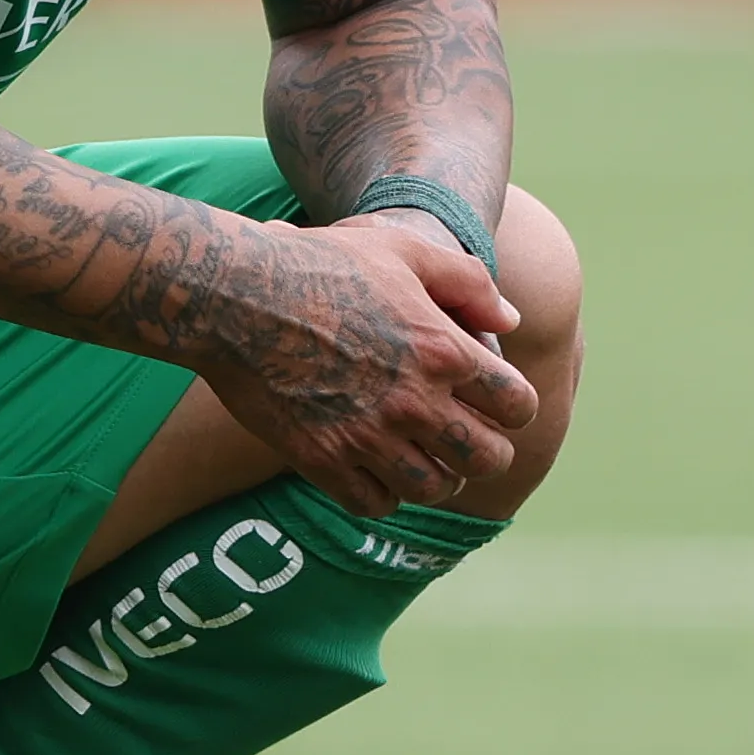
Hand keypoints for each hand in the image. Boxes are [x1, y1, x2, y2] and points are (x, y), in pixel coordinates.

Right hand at [196, 215, 534, 518]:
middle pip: (488, 459)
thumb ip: (469, 282)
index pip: (518, 405)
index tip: (495, 403)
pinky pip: (374, 504)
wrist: (235, 295)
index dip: (514, 406)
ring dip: (435, 476)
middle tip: (464, 437)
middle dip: (485, 450)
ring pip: (434, 489)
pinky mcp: (323, 460)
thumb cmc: (321, 263)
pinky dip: (381, 493)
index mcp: (443, 350)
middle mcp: (414, 402)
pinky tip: (372, 468)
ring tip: (420, 455)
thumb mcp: (405, 250)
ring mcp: (368, 437)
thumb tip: (508, 322)